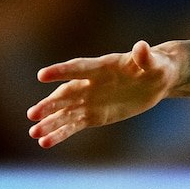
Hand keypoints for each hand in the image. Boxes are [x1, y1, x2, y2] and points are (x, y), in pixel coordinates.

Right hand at [27, 40, 177, 147]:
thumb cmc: (156, 66)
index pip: (78, 68)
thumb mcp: (154, 62)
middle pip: (66, 94)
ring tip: (34, 133)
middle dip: (50, 103)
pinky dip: (60, 133)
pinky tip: (45, 142)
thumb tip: (142, 46)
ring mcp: (90, 100)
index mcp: (102, 66)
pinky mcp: (94, 115)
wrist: (157, 80)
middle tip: (32, 114)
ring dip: (50, 122)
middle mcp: (90, 83)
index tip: (42, 75)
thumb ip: (145, 57)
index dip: (62, 71)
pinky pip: (74, 125)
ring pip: (66, 112)